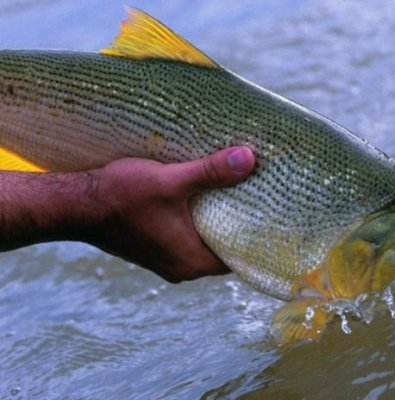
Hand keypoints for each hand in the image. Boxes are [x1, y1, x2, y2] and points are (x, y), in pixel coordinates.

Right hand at [90, 146, 254, 282]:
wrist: (75, 206)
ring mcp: (168, 260)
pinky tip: (205, 198)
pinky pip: (188, 238)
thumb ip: (210, 172)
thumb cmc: (121, 196)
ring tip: (237, 193)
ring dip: (218, 221)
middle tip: (258, 196)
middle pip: (224, 248)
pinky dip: (199, 221)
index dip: (257, 235)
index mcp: (192, 261)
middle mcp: (182, 267)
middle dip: (240, 224)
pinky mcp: (156, 248)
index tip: (271, 213)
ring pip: (205, 242)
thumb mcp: (170, 181)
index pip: (240, 255)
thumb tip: (249, 159)